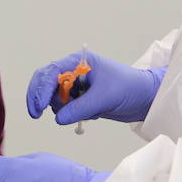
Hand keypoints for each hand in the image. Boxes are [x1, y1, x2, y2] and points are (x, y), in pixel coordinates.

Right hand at [26, 51, 166, 124]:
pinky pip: (66, 108)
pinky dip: (70, 114)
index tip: (39, 106)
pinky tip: (89, 115)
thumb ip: (79, 108)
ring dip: (60, 108)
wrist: (146, 99)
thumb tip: (58, 119)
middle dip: (39, 97)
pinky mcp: (81, 99)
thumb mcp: (104, 97)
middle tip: (36, 114)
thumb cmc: (129, 88)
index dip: (41, 89)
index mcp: (79, 62)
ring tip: (83, 113)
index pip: (51, 73)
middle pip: (45, 82)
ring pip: (54, 98)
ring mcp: (76, 86)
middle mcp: (74, 72)